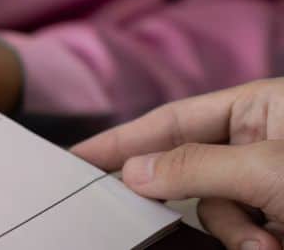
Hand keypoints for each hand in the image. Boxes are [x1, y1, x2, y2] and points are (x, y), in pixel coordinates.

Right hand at [72, 78, 283, 249]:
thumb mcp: (267, 170)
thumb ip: (195, 168)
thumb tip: (134, 172)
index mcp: (261, 108)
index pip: (174, 120)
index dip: (124, 139)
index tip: (79, 156)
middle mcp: (261, 141)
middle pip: (188, 167)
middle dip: (190, 198)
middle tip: (142, 211)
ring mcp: (269, 182)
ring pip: (214, 207)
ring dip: (234, 230)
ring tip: (267, 243)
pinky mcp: (275, 216)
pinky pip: (236, 230)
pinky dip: (250, 243)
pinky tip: (275, 245)